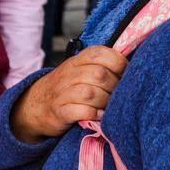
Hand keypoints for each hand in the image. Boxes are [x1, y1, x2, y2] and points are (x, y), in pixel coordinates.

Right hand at [11, 45, 127, 142]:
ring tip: (108, 106)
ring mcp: (62, 92)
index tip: (124, 75)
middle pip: (100, 75)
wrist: (35, 105)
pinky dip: (94, 114)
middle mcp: (69, 73)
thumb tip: (134, 67)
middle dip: (114, 87)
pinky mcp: (60, 111)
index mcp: (78, 59)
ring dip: (105, 102)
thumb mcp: (80, 70)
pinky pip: (81, 111)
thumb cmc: (66, 87)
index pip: (102, 54)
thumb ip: (101, 65)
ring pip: (91, 93)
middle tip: (117, 95)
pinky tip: (99, 116)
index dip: (119, 65)